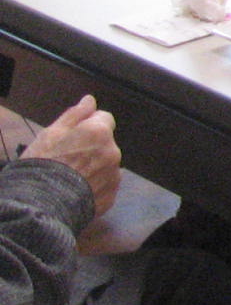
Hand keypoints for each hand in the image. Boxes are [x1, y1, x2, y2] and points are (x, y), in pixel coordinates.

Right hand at [25, 97, 120, 213]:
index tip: (73, 136)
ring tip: (71, 177)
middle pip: (106, 142)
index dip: (88, 125)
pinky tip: (77, 190)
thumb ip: (75, 114)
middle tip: (68, 158)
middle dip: (92, 146)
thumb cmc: (43, 163)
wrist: (42, 204)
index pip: (104, 118)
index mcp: (99, 133)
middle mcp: (113, 151)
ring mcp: (114, 175)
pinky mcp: (112, 195)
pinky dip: (95, 185)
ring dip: (95, 165)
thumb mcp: (51, 133)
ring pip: (107, 164)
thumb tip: (90, 100)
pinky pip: (105, 184)